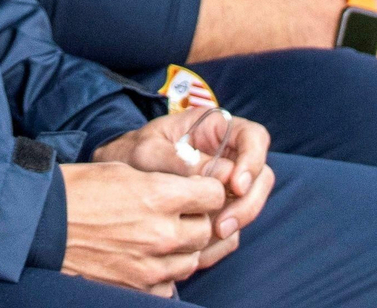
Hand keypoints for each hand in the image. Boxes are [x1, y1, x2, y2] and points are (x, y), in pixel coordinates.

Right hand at [60, 161, 224, 293]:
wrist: (40, 222)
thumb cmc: (76, 189)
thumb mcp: (120, 170)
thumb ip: (161, 182)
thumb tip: (188, 188)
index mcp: (158, 195)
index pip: (214, 195)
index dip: (207, 190)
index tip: (199, 191)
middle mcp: (162, 232)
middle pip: (206, 230)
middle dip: (196, 219)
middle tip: (177, 213)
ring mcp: (152, 265)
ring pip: (192, 260)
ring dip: (182, 248)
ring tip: (158, 236)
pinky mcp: (140, 287)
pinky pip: (170, 284)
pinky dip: (163, 272)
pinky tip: (145, 258)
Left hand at [93, 109, 274, 267]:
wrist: (116, 176)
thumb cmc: (131, 153)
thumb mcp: (147, 151)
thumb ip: (180, 161)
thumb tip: (220, 175)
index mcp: (214, 128)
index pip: (253, 137)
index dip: (253, 160)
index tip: (236, 184)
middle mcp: (227, 154)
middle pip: (261, 176)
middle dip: (247, 202)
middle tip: (223, 224)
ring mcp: (227, 182)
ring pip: (250, 203)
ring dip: (237, 222)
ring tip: (211, 234)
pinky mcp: (221, 207)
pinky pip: (234, 224)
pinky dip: (223, 238)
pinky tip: (203, 247)